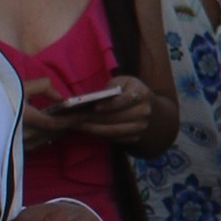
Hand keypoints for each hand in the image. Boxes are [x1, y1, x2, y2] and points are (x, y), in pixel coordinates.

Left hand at [21, 81, 147, 148]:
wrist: (146, 107)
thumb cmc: (128, 90)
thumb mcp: (122, 81)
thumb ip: (110, 87)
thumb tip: (94, 99)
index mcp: (142, 94)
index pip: (125, 100)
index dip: (109, 105)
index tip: (94, 107)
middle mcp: (144, 112)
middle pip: (116, 117)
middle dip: (93, 118)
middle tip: (74, 117)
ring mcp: (141, 127)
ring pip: (114, 131)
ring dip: (93, 129)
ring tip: (76, 125)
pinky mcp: (135, 137)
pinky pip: (115, 138)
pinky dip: (99, 135)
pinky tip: (86, 130)